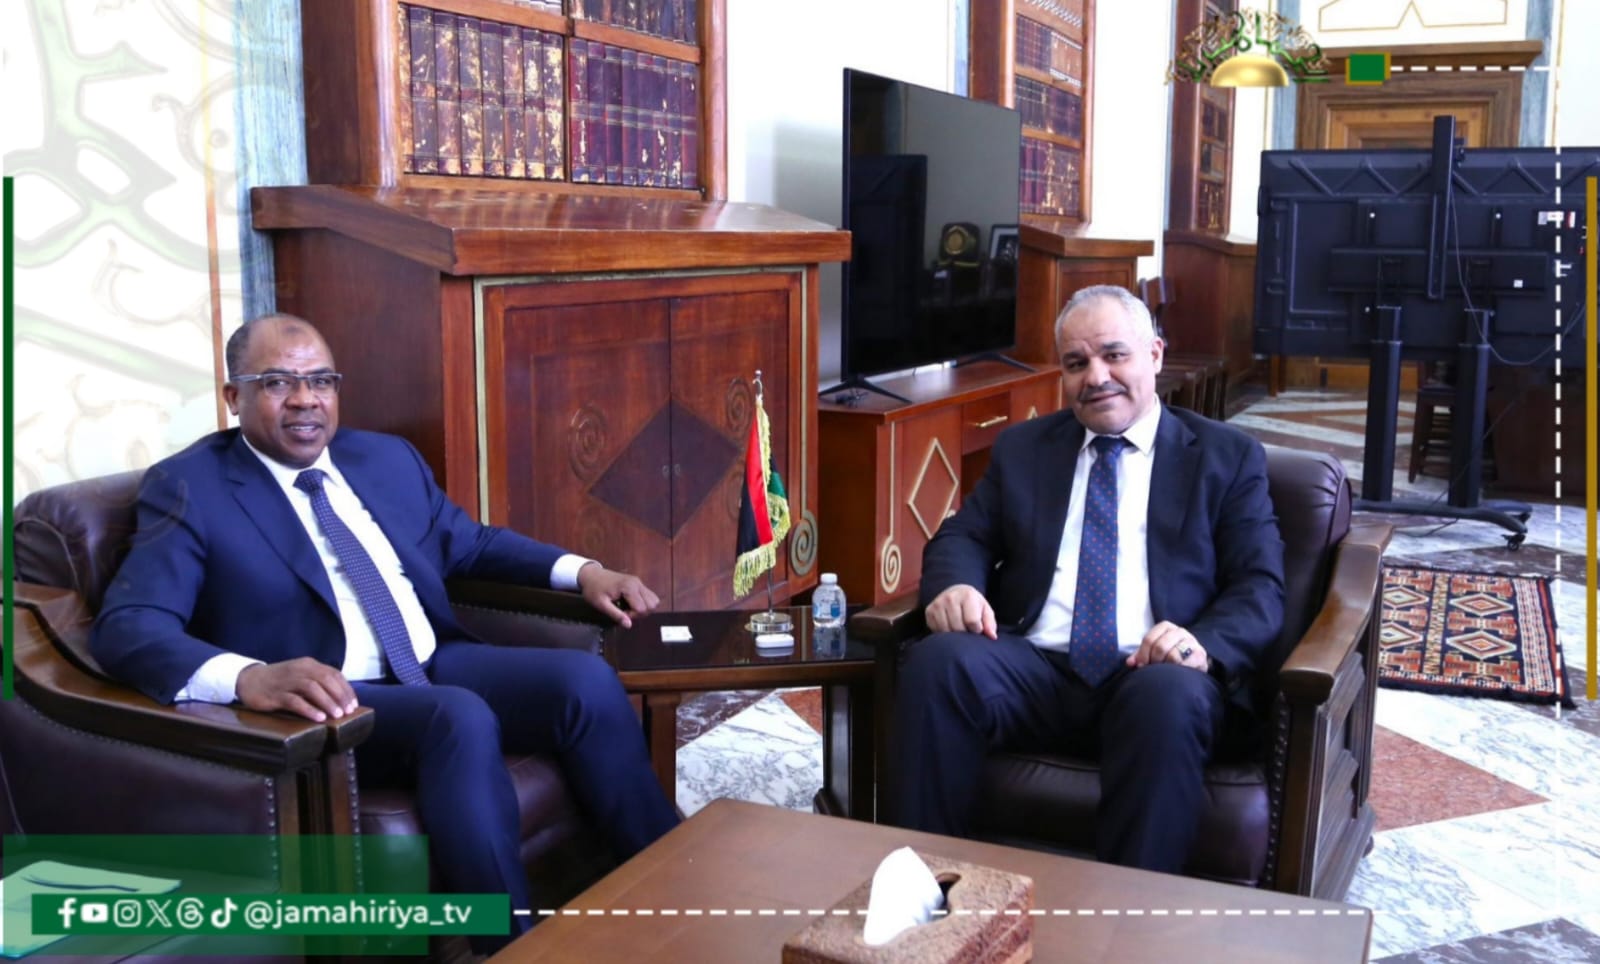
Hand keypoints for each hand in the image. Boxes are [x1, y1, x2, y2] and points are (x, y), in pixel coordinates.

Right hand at [235, 657, 358, 721]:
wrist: (249, 680)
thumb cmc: (280, 681)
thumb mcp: (301, 676)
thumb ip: (318, 683)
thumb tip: (341, 699)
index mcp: (309, 664)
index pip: (333, 674)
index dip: (346, 689)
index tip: (354, 704)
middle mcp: (300, 670)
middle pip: (326, 679)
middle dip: (340, 696)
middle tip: (349, 711)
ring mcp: (287, 681)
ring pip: (312, 688)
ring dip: (327, 702)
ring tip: (337, 715)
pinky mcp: (276, 694)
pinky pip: (295, 701)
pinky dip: (308, 709)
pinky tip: (318, 718)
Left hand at [577, 563, 659, 627]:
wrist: (591, 575)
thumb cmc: (594, 589)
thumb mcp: (601, 604)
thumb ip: (616, 615)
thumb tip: (629, 625)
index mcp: (629, 587)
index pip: (642, 609)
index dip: (632, 616)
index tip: (620, 613)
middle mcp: (637, 583)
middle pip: (652, 605)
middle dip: (640, 613)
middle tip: (625, 612)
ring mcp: (639, 582)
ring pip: (654, 600)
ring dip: (644, 608)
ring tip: (629, 608)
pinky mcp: (638, 583)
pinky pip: (649, 596)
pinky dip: (643, 603)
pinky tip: (630, 603)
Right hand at [924, 584, 996, 638]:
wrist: (955, 592)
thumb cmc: (973, 605)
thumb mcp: (985, 610)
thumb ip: (990, 623)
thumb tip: (992, 636)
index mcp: (967, 596)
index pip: (972, 621)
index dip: (977, 630)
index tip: (977, 628)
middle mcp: (950, 598)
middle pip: (958, 628)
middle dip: (965, 633)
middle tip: (967, 629)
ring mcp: (938, 604)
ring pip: (946, 631)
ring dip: (954, 635)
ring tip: (958, 628)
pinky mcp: (929, 611)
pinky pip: (936, 630)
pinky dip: (943, 633)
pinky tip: (949, 627)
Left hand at [1128, 621, 1208, 670]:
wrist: (1194, 663)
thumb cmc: (1170, 656)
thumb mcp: (1154, 652)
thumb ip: (1141, 655)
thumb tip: (1130, 662)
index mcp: (1166, 627)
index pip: (1149, 639)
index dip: (1142, 654)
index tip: (1141, 665)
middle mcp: (1180, 631)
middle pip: (1160, 646)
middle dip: (1154, 661)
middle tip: (1154, 670)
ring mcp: (1192, 642)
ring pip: (1173, 656)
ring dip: (1166, 667)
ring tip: (1165, 672)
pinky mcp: (1200, 654)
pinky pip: (1186, 663)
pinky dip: (1179, 670)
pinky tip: (1177, 673)